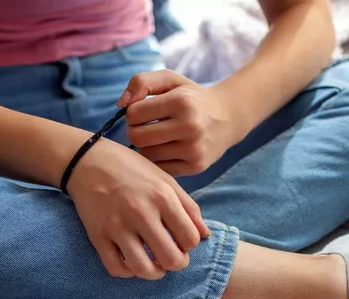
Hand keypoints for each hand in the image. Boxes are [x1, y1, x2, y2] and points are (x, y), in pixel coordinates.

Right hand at [67, 138, 209, 279]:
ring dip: (154, 273)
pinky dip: (128, 272)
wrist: (87, 161)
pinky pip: (116, 268)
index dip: (190, 245)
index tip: (182, 241)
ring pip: (143, 269)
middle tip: (172, 257)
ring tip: (155, 265)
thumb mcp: (165, 181)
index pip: (190, 239)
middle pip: (171, 259)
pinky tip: (133, 262)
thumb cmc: (132, 170)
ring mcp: (117, 226)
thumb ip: (189, 207)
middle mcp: (140, 212)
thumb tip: (205, 236)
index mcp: (162, 197)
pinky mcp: (97, 236)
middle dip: (177, 263)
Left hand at [117, 70, 239, 175]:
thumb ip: (141, 82)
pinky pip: (161, 168)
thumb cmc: (191, 97)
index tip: (143, 111)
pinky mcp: (195, 167)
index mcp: (181, 102)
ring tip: (157, 137)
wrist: (228, 117)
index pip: (134, 114)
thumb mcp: (170, 79)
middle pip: (137, 138)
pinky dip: (159, 160)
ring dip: (147, 147)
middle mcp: (189, 127)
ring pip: (147, 155)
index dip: (133, 112)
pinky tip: (166, 149)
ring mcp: (193, 150)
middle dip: (135, 131)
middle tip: (144, 127)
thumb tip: (120, 104)